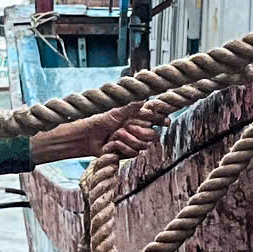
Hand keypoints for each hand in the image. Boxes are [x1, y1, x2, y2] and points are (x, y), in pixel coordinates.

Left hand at [32, 104, 157, 164]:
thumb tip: (144, 97)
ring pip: (142, 146)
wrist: (87, 137)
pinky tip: (110, 145)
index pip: (156, 120)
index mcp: (138, 118)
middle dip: (140, 132)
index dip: (163, 121)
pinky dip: (119, 148)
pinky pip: (132, 153)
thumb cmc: (99, 121)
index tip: (165, 122)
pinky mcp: (126, 153)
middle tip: (127, 128)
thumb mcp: (115, 112)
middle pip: (153, 136)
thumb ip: (131, 106)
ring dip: (125, 140)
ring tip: (113, 136)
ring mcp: (133, 143)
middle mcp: (138, 130)